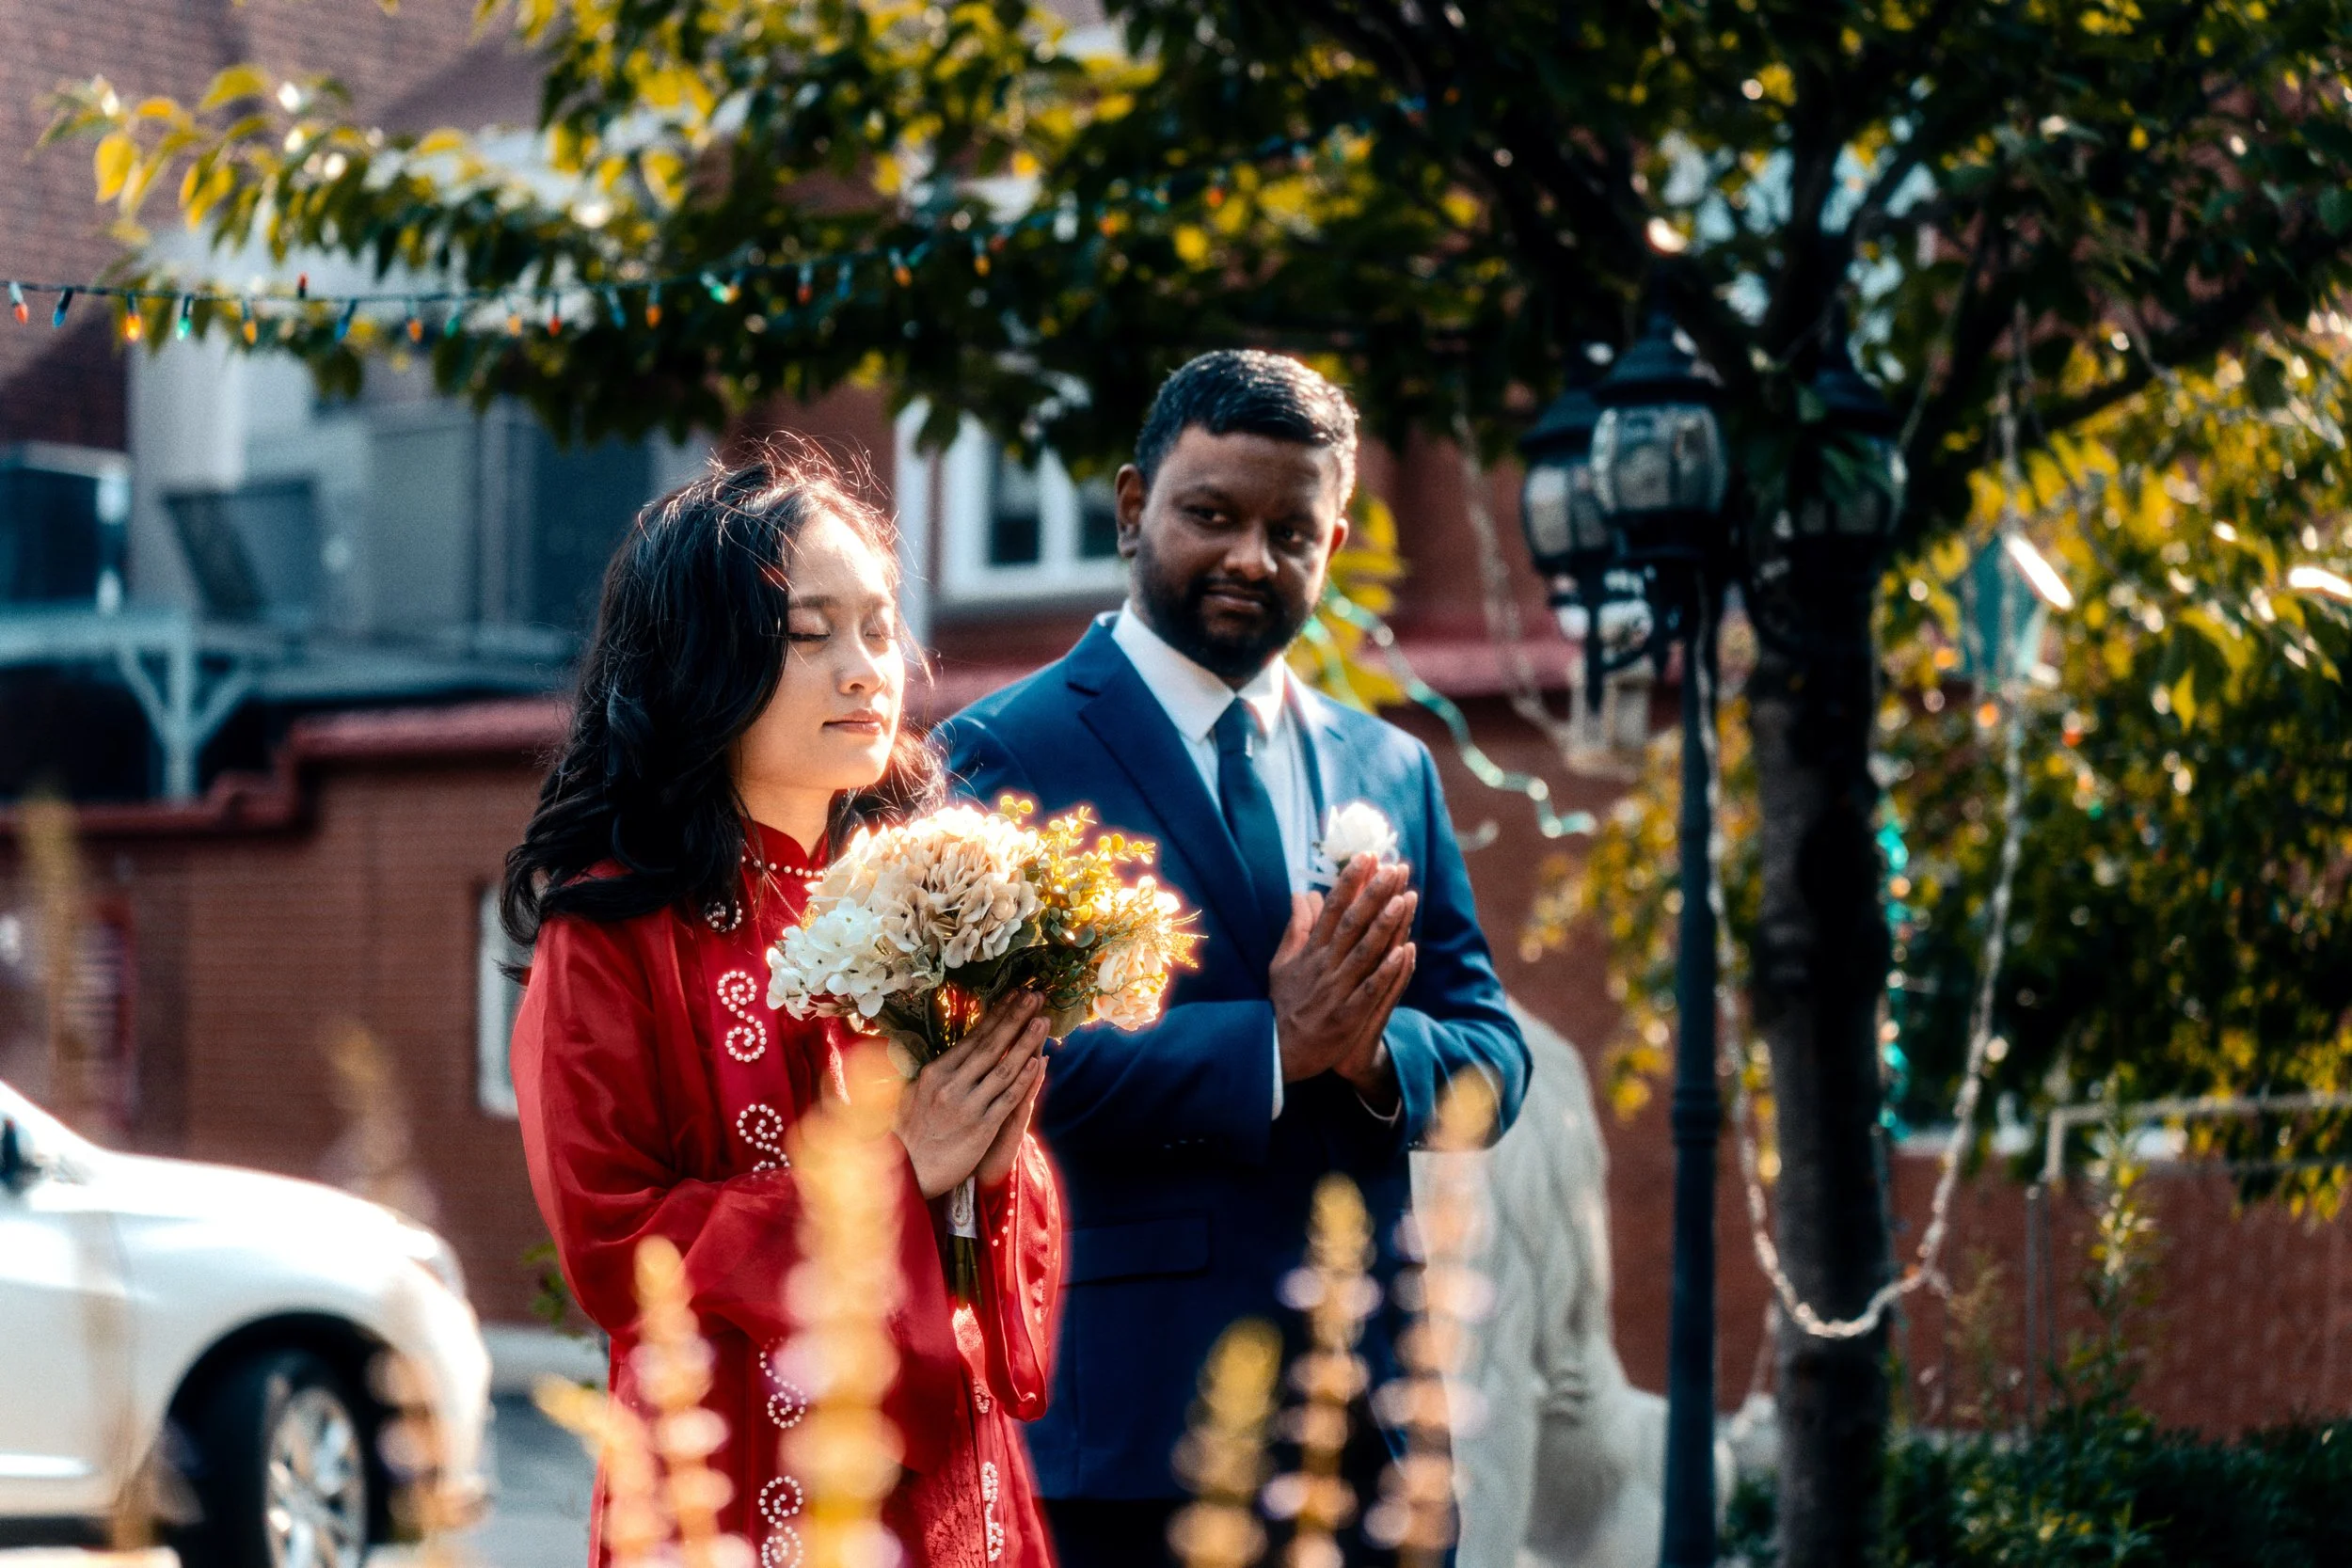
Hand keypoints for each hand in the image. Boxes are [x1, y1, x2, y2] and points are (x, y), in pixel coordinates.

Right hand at [893, 990, 1047, 1198]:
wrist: (907, 1172)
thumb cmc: (907, 1134)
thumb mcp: (910, 1095)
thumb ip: (932, 1073)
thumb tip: (947, 1054)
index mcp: (935, 1073)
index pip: (972, 1038)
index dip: (996, 1015)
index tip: (1014, 996)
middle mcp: (951, 1085)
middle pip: (991, 1045)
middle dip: (1015, 1018)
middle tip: (1034, 996)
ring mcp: (968, 1105)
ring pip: (1004, 1068)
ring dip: (1026, 1042)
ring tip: (1043, 1020)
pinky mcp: (982, 1127)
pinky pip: (1008, 1097)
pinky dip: (1024, 1078)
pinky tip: (1039, 1061)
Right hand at [1270, 853, 1416, 1084]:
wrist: (1278, 1051)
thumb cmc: (1284, 1004)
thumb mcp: (1282, 963)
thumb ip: (1296, 928)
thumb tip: (1303, 893)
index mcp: (1312, 952)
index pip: (1333, 908)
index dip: (1351, 881)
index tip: (1367, 856)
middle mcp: (1326, 966)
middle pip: (1353, 923)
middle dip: (1375, 894)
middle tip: (1394, 867)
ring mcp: (1337, 991)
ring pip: (1365, 952)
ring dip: (1385, 925)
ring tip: (1404, 898)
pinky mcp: (1348, 1016)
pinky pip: (1370, 990)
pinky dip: (1387, 971)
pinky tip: (1404, 951)